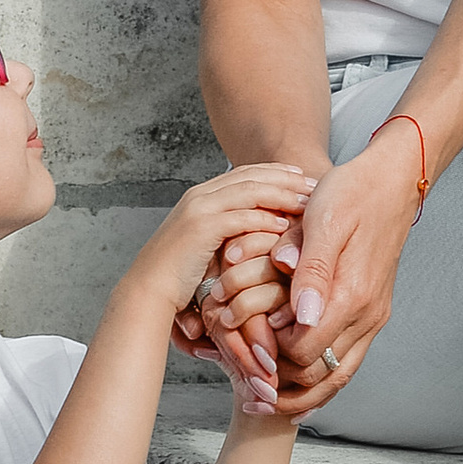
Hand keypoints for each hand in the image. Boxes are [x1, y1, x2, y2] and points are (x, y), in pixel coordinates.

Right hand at [137, 168, 313, 406]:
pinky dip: (265, 219)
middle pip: (252, 175)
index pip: (245, 174)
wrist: (149, 290)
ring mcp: (199, 208)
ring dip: (282, 194)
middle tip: (313, 184)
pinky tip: (285, 226)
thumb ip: (229, 236)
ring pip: (250, 191)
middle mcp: (200, 195)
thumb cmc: (178, 277)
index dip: (276, 174)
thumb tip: (258, 236)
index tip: (301, 178)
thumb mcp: (207, 248)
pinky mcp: (201, 227)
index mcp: (201, 196)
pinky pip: (241, 216)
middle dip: (285, 178)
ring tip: (308, 202)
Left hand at [271, 126, 421, 405]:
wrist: (392, 182)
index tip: (239, 348)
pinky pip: (344, 362)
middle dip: (279, 384)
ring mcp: (372, 318)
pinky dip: (317, 378)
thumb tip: (300, 316)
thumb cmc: (352, 193)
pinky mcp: (371, 315)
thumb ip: (312, 271)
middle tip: (243, 389)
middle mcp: (367, 316)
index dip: (268, 355)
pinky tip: (291, 381)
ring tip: (262, 400)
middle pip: (318, 377)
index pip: (303, 352)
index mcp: (352, 296)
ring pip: (335, 379)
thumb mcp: (323, 220)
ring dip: (298, 392)